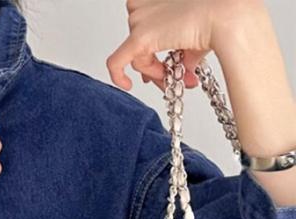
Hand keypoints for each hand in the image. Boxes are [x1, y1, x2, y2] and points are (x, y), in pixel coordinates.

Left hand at [105, 0, 264, 91]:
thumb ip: (182, 49)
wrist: (228, 15)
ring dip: (156, 73)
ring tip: (178, 80)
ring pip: (137, 57)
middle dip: (158, 65)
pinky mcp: (139, 38)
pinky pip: (116, 63)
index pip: (146, 29)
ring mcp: (139, 20)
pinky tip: (127, 86)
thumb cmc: (219, 15)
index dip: (155, 50)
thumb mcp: (194, 34)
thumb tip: (183, 70)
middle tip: (175, 78)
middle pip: (141, 45)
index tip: (168, 65)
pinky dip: (119, 76)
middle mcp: (143, 4)